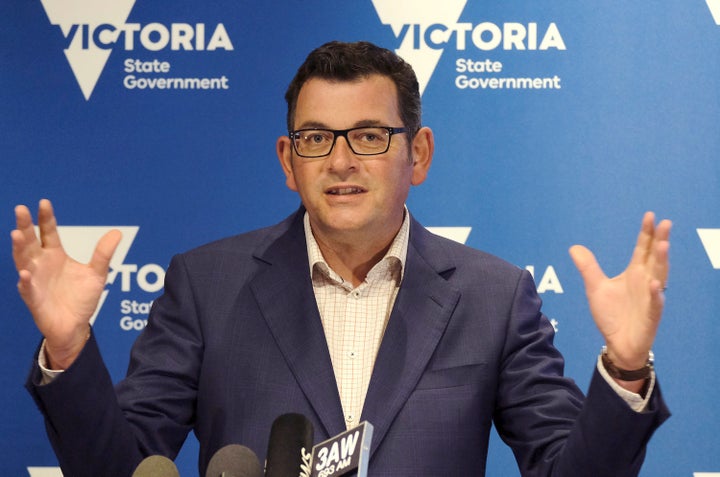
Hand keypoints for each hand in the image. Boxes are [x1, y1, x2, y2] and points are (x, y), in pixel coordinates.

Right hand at [11, 199, 120, 368]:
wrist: (76, 325)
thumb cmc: (81, 298)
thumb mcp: (97, 274)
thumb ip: (103, 254)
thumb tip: (117, 232)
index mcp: (55, 256)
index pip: (48, 233)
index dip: (46, 218)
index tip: (44, 202)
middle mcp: (41, 265)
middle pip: (30, 242)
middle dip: (25, 226)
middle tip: (20, 209)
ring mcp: (35, 281)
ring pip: (23, 262)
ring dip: (19, 249)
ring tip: (16, 234)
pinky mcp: (34, 299)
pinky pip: (27, 289)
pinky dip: (25, 281)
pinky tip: (25, 273)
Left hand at [569, 212, 670, 374]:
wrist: (617, 344)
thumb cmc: (611, 315)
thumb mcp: (595, 287)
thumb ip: (588, 267)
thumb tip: (574, 247)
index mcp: (634, 273)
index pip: (642, 249)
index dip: (646, 233)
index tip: (650, 216)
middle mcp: (645, 282)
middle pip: (655, 258)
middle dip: (659, 241)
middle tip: (664, 223)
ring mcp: (650, 298)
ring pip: (659, 277)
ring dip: (662, 262)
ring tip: (663, 245)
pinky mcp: (650, 316)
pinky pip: (655, 304)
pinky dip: (655, 294)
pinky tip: (655, 284)